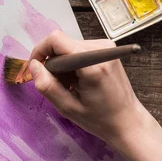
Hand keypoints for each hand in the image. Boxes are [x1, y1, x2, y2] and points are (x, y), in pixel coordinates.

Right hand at [28, 30, 152, 148]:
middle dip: (53, 64)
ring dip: (64, 65)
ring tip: (71, 87)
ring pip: (69, 47)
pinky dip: (73, 64)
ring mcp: (106, 46)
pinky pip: (79, 50)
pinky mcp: (107, 49)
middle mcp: (101, 49)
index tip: (37, 69)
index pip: (56, 40)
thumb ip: (47, 86)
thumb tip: (33, 65)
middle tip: (58, 87)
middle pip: (62, 44)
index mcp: (92, 63)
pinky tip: (79, 81)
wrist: (128, 120)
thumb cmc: (101, 119)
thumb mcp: (68, 108)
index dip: (40, 52)